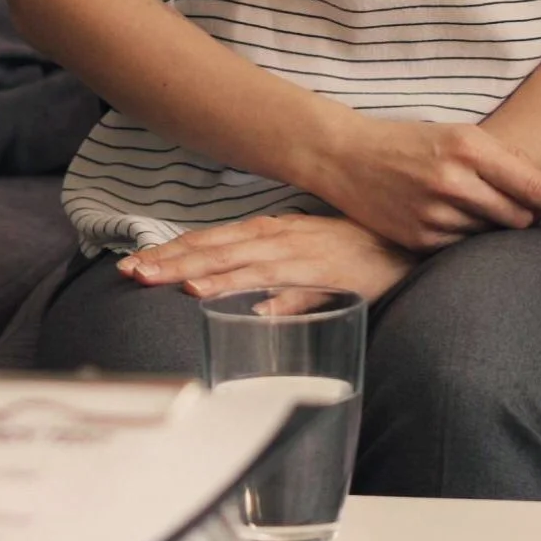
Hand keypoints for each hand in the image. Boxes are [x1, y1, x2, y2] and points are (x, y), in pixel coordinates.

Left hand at [119, 214, 415, 302]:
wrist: (410, 243)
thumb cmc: (358, 250)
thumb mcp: (308, 257)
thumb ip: (277, 279)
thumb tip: (250, 308)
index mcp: (272, 232)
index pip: (210, 241)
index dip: (171, 252)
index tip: (131, 264)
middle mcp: (281, 238)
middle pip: (217, 249)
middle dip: (172, 261)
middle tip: (130, 273)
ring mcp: (304, 256)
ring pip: (246, 265)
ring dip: (209, 274)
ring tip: (170, 284)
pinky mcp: (332, 276)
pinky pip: (297, 288)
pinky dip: (268, 294)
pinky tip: (245, 305)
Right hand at [302, 116, 540, 251]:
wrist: (346, 157)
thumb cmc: (411, 141)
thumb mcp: (458, 134)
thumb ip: (502, 158)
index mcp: (469, 148)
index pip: (530, 184)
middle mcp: (453, 181)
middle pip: (517, 217)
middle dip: (525, 216)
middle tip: (520, 210)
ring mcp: (434, 213)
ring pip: (490, 234)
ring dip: (492, 226)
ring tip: (471, 208)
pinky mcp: (418, 237)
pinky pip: (461, 247)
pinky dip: (464, 237)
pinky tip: (450, 220)